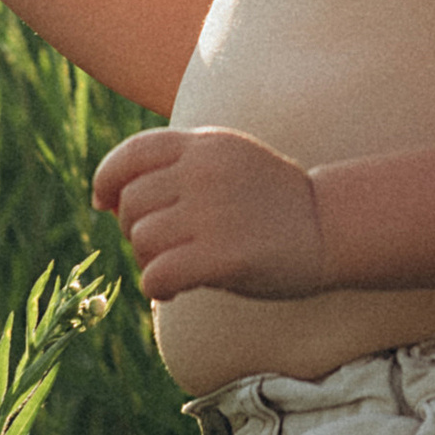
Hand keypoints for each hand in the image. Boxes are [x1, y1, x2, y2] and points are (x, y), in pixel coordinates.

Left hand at [90, 125, 327, 302]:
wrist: (332, 228)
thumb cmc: (274, 202)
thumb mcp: (229, 160)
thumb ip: (178, 167)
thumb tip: (106, 196)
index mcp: (205, 144)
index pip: (132, 154)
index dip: (107, 179)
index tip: (103, 202)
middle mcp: (204, 171)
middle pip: (131, 203)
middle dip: (135, 230)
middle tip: (164, 247)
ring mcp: (213, 212)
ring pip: (140, 240)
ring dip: (149, 261)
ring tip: (177, 267)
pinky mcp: (222, 256)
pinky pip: (157, 274)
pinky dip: (157, 287)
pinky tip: (176, 290)